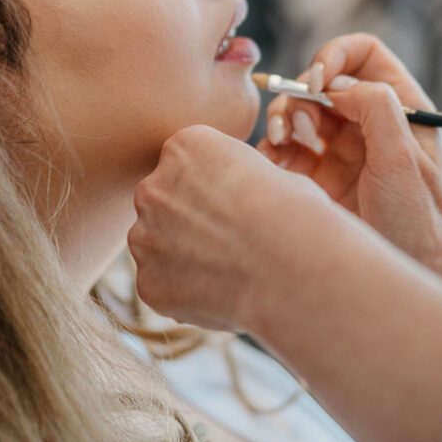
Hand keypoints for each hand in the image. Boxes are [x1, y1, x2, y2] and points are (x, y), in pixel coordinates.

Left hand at [128, 125, 334, 331]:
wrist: (293, 267)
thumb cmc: (296, 214)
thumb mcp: (268, 172)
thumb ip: (234, 178)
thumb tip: (234, 194)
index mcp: (184, 147)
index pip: (188, 164)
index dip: (218, 187)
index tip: (242, 205)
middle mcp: (153, 186)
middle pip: (165, 201)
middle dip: (190, 219)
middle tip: (232, 241)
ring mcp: (145, 237)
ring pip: (157, 244)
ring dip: (182, 254)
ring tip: (228, 269)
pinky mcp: (148, 282)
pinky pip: (162, 284)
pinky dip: (184, 291)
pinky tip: (220, 294)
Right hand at [258, 33, 441, 278]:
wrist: (413, 270)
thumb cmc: (419, 216)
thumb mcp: (402, 157)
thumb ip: (374, 107)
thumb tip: (337, 88)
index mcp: (398, 105)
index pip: (362, 54)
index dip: (335, 56)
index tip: (318, 83)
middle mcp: (366, 121)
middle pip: (321, 82)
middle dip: (300, 94)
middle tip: (294, 124)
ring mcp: (340, 148)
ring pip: (298, 113)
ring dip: (282, 119)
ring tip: (279, 142)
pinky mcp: (317, 176)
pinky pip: (285, 149)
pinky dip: (271, 150)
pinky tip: (272, 165)